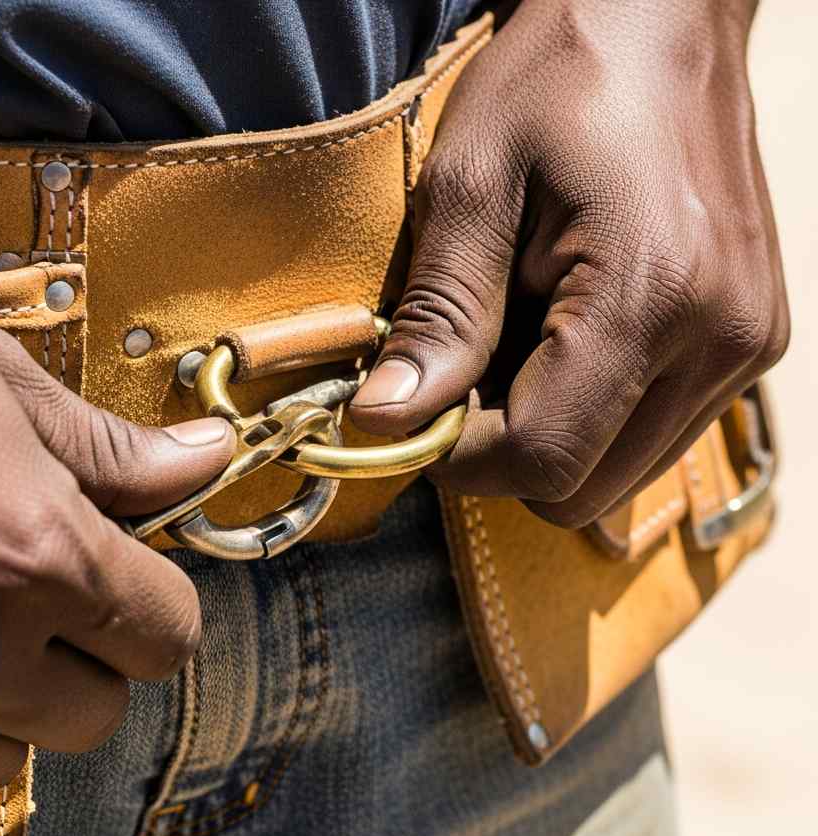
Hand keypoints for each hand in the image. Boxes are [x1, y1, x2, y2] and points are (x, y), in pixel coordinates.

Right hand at [0, 265, 233, 804]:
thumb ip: (108, 449)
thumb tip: (201, 459)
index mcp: (36, 558)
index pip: (167, 637)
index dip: (157, 606)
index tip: (132, 581)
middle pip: (96, 714)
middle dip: (89, 661)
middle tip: (48, 601)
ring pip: (3, 757)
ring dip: (4, 703)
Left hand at [351, 0, 788, 525]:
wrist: (665, 19)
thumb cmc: (561, 81)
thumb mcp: (471, 182)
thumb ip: (436, 315)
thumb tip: (387, 421)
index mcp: (654, 298)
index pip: (542, 456)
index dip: (459, 456)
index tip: (416, 410)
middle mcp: (722, 342)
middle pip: (581, 488)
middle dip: (501, 453)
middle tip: (461, 374)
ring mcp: (746, 350)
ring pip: (615, 477)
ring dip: (546, 439)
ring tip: (516, 347)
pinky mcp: (748, 347)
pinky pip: (648, 439)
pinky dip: (590, 419)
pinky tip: (565, 346)